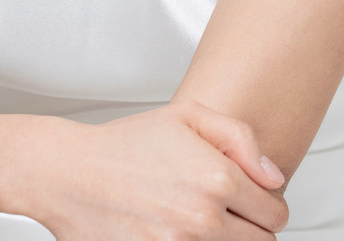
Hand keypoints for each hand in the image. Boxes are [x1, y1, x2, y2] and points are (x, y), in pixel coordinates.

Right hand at [6, 99, 287, 240]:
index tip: (253, 201)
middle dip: (251, 228)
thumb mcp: (189, 116)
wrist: (68, 174)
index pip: (275, 214)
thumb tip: (273, 177)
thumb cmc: (125, 144)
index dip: (268, 206)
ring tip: (201, 220)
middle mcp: (202, 218)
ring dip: (225, 240)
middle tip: (230, 213)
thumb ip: (242, 140)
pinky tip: (180, 232)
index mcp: (218, 179)